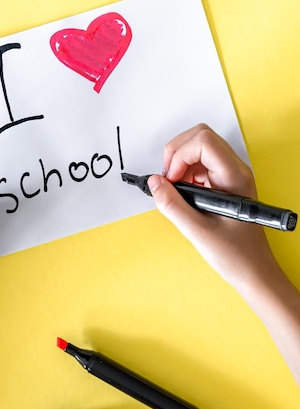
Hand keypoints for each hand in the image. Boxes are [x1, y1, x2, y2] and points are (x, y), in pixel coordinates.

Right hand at [148, 123, 299, 384]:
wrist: (254, 272)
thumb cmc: (236, 255)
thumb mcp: (198, 232)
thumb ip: (172, 205)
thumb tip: (154, 183)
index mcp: (235, 177)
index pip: (203, 141)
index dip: (180, 155)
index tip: (170, 179)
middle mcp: (235, 170)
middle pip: (200, 136)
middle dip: (176, 153)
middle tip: (167, 179)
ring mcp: (230, 175)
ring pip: (199, 147)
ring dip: (179, 162)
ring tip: (174, 189)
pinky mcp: (223, 183)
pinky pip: (200, 164)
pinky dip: (184, 172)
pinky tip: (182, 194)